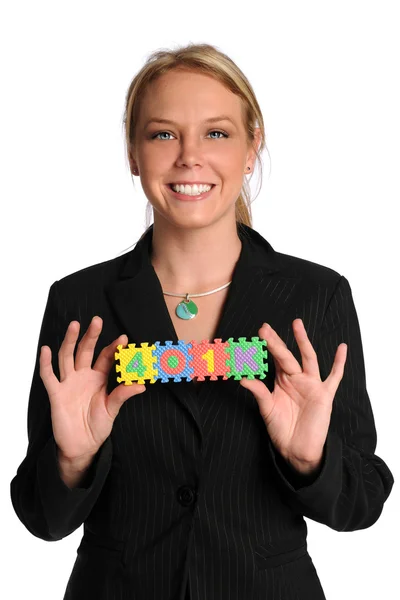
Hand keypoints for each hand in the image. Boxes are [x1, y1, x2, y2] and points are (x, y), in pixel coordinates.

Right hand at [39, 316, 145, 460]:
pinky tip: (46, 349)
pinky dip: (45, 363)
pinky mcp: (56, 393)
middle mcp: (83, 376)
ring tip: (74, 325)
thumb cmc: (98, 426)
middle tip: (97, 321)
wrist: (82, 446)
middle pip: (86, 351)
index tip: (123, 338)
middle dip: (91, 336)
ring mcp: (69, 383)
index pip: (106, 358)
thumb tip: (142, 385)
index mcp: (99, 378)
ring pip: (67, 357)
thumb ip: (123, 395)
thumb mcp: (112, 410)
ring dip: (70, 341)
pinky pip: (49, 376)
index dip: (114, 348)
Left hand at [240, 319, 346, 473]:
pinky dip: (339, 363)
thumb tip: (242, 379)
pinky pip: (334, 377)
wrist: (296, 450)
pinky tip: (342, 348)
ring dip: (303, 341)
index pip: (273, 360)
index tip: (258, 333)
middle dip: (276, 342)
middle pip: (286, 356)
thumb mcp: (267, 409)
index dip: (266, 347)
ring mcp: (311, 385)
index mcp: (282, 381)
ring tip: (297, 324)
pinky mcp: (324, 395)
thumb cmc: (281, 429)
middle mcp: (296, 379)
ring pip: (308, 359)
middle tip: (265, 328)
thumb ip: (259, 392)